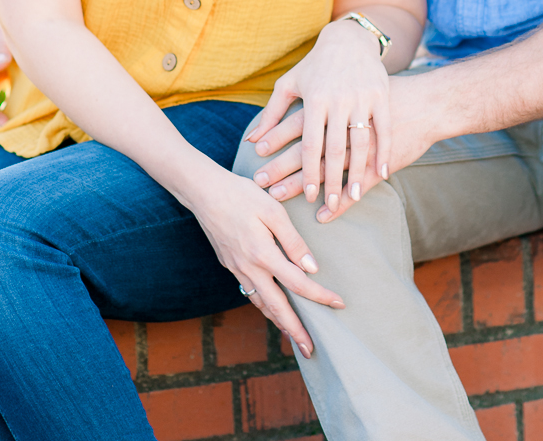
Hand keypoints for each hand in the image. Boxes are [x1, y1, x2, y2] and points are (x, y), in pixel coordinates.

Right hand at [187, 164, 344, 355]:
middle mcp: (249, 268)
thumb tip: (311, 268)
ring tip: (293, 336)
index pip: (298, 283)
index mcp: (263, 254)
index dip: (320, 296)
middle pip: (276, 308)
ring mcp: (237, 269)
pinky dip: (263, 306)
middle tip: (310, 350)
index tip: (338, 304)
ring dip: (278, 322)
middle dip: (295, 331)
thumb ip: (293, 240)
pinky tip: (271, 307)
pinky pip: (250, 293)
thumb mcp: (273, 210)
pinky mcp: (229, 264)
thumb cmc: (242, 194)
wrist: (204, 191)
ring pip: (261, 304)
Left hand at [251, 72, 434, 222]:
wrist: (350, 39)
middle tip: (329, 203)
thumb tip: (251, 142)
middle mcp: (338, 100)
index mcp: (314, 99)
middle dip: (332, 179)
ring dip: (357, 171)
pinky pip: (382, 129)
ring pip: (360, 142)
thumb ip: (271, 114)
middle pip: (334, 147)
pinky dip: (382, 152)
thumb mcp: (290, 84)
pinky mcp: (380, 95)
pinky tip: (382, 173)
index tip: (306, 196)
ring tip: (353, 194)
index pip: (309, 143)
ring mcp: (361, 97)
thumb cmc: (315, 65)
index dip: (308, 172)